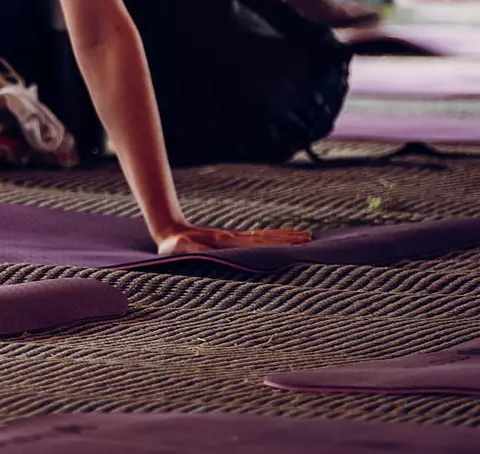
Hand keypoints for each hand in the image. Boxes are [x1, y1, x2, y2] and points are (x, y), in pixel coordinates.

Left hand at [154, 223, 311, 255]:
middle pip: (265, 237)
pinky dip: (272, 237)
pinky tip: (282, 238)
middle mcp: (232, 237)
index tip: (294, 245)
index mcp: (224, 241)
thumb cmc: (171, 246)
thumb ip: (189, 248)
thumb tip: (202, 249)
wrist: (168, 230)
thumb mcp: (177, 248)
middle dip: (288, 239)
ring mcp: (233, 238)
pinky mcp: (231, 240)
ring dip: (284, 236)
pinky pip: (257, 238)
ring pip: (264, 236)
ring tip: (307, 236)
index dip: (274, 244)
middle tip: (311, 239)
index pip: (255, 243)